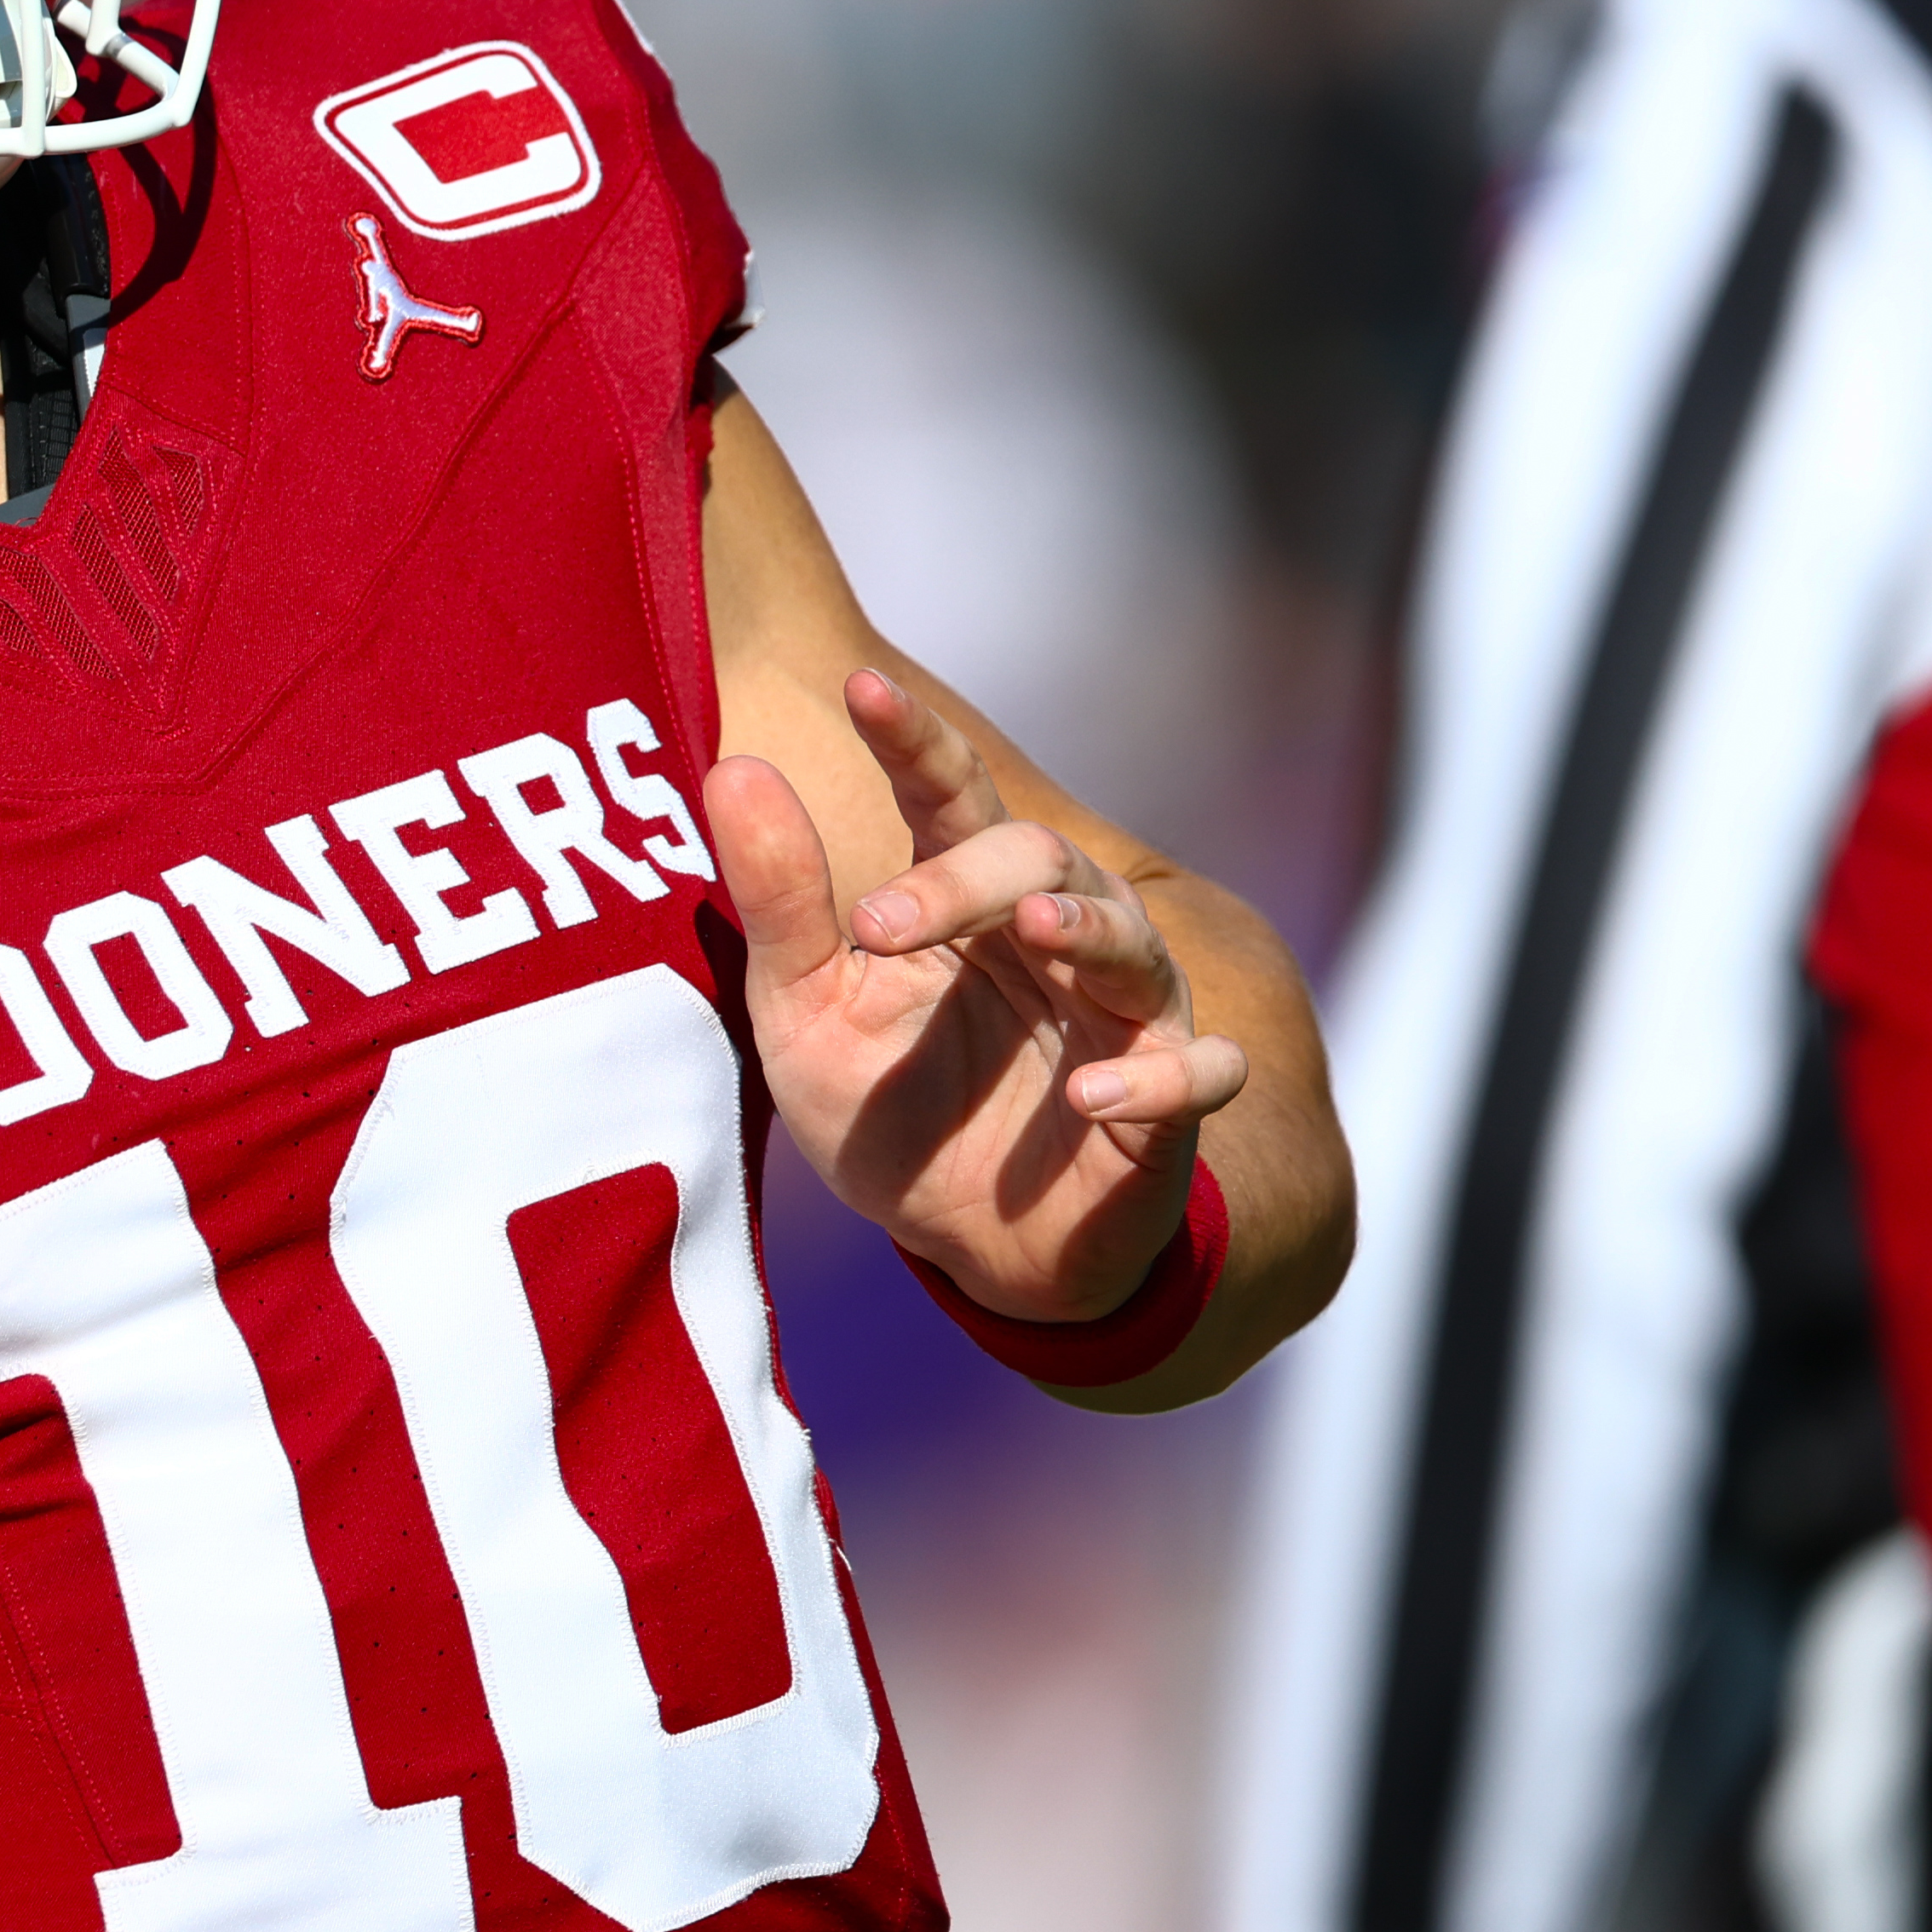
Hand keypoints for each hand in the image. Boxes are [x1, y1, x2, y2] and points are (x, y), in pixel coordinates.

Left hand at [706, 667, 1247, 1322]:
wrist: (967, 1244)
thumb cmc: (891, 1108)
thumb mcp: (807, 1013)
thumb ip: (779, 900)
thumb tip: (733, 767)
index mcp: (966, 902)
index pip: (950, 796)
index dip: (915, 740)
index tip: (863, 687)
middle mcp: (1056, 939)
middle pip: (1040, 860)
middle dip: (964, 877)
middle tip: (878, 924)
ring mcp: (1123, 1018)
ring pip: (1135, 946)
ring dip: (1089, 931)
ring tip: (1036, 931)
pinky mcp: (1168, 1108)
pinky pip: (1198, 1076)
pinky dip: (1155, 1082)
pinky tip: (1093, 1097)